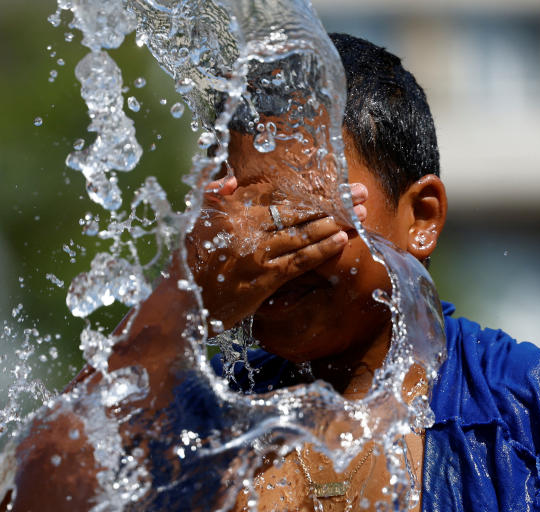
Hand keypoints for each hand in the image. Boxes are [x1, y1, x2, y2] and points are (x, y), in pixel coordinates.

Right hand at [186, 176, 367, 329]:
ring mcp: (256, 253)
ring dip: (334, 223)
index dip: (311, 190)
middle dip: (333, 201)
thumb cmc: (186, 263)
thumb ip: (210, 195)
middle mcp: (245, 228)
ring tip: (358, 215)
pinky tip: (341, 241)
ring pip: (302, 234)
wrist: (179, 303)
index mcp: (231, 210)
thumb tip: (230, 180)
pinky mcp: (263, 279)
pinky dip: (321, 250)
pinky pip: (298, 261)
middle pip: (298, 211)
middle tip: (360, 192)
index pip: (280, 196)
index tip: (334, 183)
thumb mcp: (192, 222)